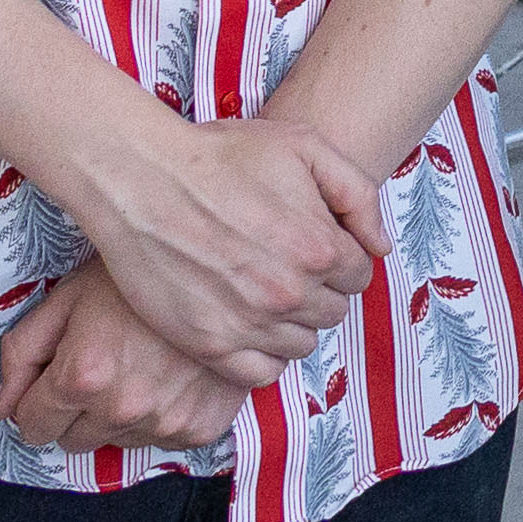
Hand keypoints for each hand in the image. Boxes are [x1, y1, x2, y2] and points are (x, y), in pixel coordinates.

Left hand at [0, 258, 248, 457]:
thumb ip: (23, 353)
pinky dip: (159, 418)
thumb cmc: (137, 275)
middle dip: (75, 412)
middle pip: (72, 441)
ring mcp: (164, 423)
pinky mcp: (200, 429)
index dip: (36, 401)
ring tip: (139, 367)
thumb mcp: (68, 297)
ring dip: (117, 416)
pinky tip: (170, 378)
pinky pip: (160, 441)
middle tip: (99, 368)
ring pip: (115, 442)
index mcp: (82, 376)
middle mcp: (122, 409)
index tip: (53, 380)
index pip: (31, 425)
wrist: (225, 268)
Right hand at [59, 114, 385, 386]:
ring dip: (291, 322)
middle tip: (284, 265)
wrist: (141, 180)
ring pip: (301, 344)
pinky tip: (247, 324)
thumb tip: (381, 247)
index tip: (313, 245)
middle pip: (333, 311)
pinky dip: (262, 356)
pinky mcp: (210, 345)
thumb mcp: (303, 146)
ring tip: (262, 291)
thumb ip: (357, 195)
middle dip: (318, 289)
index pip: (359, 275)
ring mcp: (249, 324)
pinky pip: (260, 375)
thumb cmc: (220, 157)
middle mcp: (289, 293)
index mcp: (318, 247)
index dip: (339, 258)